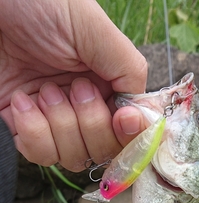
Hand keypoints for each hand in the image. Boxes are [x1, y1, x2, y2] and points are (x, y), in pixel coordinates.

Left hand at [0, 0, 146, 170]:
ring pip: (73, 157)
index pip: (130, 129)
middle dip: (90, 124)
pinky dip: (32, 132)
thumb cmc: (42, 4)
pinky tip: (21, 100)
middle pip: (104, 150)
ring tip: (43, 89)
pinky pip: (39, 155)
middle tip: (75, 87)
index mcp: (107, 83)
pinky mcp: (23, 126)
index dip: (129, 134)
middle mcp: (83, 106)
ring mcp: (53, 119)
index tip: (121, 118)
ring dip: (60, 126)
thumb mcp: (95, 30)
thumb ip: (129, 71)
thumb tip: (142, 114)